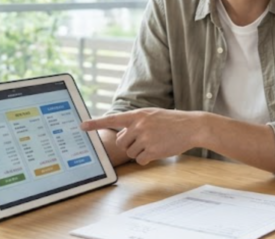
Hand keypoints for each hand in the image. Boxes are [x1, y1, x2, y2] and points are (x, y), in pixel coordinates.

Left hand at [81, 109, 203, 164]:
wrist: (192, 126)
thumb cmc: (172, 121)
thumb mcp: (152, 115)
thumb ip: (136, 123)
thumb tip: (121, 136)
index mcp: (137, 115)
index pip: (112, 119)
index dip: (95, 123)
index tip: (81, 126)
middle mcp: (139, 125)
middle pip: (121, 142)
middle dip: (129, 145)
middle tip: (143, 141)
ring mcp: (145, 138)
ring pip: (131, 153)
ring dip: (140, 152)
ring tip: (155, 143)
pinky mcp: (152, 150)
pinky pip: (141, 160)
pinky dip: (148, 159)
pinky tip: (159, 150)